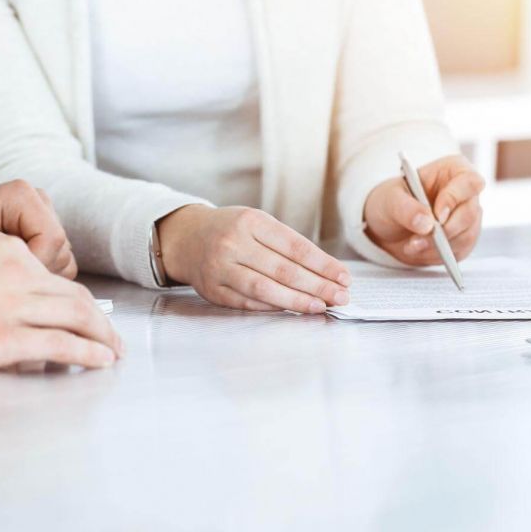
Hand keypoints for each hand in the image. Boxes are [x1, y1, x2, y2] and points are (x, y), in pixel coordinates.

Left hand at [0, 180, 76, 278]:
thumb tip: (29, 276)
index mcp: (21, 195)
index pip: (52, 239)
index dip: (34, 265)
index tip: (3, 277)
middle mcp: (40, 202)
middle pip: (62, 251)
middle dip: (35, 274)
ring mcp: (47, 220)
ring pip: (65, 262)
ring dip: (38, 278)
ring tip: (2, 275)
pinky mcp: (49, 238)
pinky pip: (62, 268)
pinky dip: (40, 279)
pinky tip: (12, 275)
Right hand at [0, 234, 122, 369]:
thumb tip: (14, 297)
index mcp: (7, 251)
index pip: (55, 278)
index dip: (77, 300)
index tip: (87, 316)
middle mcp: (19, 273)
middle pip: (76, 297)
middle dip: (101, 320)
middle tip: (112, 338)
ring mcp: (14, 305)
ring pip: (77, 317)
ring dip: (103, 337)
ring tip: (113, 352)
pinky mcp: (5, 337)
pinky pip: (61, 344)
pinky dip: (88, 353)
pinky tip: (101, 361)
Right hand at [158, 205, 350, 313]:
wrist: (186, 238)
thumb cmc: (232, 230)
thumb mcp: (258, 224)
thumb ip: (288, 245)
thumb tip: (328, 273)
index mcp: (250, 221)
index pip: (295, 246)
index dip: (323, 264)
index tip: (344, 277)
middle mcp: (233, 243)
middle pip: (284, 270)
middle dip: (318, 286)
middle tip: (341, 297)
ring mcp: (220, 268)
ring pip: (266, 289)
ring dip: (298, 301)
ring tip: (321, 306)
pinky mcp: (213, 291)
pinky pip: (249, 302)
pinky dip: (273, 307)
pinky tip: (293, 310)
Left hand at [364, 155, 484, 265]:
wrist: (387, 226)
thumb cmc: (390, 202)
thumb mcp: (389, 199)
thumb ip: (406, 208)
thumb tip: (426, 223)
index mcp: (453, 170)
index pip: (470, 181)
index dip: (455, 198)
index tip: (437, 215)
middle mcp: (465, 193)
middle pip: (470, 213)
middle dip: (444, 231)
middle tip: (417, 240)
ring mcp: (466, 217)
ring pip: (466, 235)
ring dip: (438, 247)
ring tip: (411, 245)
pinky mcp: (462, 239)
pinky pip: (460, 251)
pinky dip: (438, 255)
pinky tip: (420, 250)